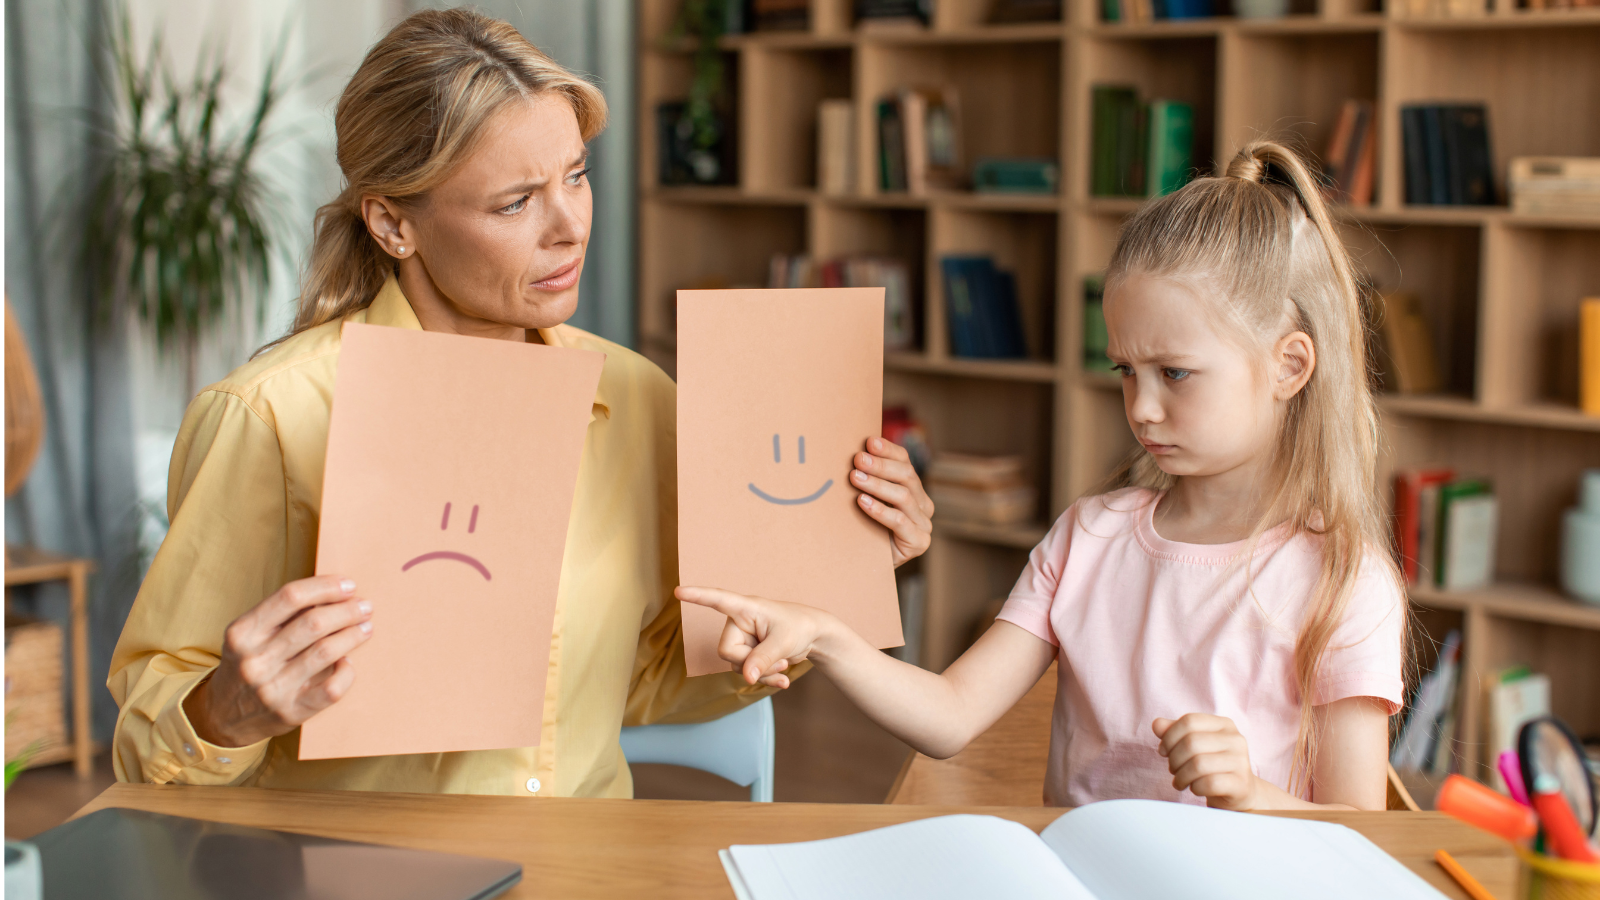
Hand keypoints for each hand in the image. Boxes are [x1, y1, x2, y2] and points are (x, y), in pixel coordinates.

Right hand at [184, 575, 374, 747]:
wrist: (222, 716)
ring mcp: (272, 689)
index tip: (348, 585)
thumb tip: (332, 592)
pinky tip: (348, 662)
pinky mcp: (290, 712)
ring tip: (365, 627)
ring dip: (353, 635)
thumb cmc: (246, 664)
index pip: (290, 597)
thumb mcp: (248, 635)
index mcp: (242, 633)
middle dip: (347, 610)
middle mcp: (254, 660)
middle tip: (365, 607)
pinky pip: (331, 689)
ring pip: (326, 652)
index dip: (325, 587)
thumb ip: (281, 615)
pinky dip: (347, 672)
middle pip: (313, 623)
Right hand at [675, 586, 841, 687]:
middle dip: (752, 662)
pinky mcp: (747, 655)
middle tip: (779, 660)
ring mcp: (741, 640)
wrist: (813, 637)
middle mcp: (738, 623)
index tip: (678, 591)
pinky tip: (782, 680)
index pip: (718, 600)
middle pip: (727, 651)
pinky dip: (764, 679)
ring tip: (783, 664)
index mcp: (746, 608)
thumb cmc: (799, 627)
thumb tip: (746, 677)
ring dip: (762, 673)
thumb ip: (764, 659)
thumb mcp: (784, 642)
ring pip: (737, 666)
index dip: (697, 596)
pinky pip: (746, 674)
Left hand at [851, 437, 933, 566]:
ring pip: (903, 496)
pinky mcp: (919, 543)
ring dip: (877, 485)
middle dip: (880, 466)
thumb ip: (866, 478)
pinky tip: (862, 502)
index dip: (888, 450)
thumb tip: (850, 450)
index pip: (905, 462)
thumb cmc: (863, 529)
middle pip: (906, 476)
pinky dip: (880, 510)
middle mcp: (923, 505)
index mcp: (914, 489)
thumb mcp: (866, 500)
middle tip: (858, 459)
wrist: (864, 566)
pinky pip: (900, 522)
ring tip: (856, 478)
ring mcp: (924, 524)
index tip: (868, 442)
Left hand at [1153, 713, 1260, 809]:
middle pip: (1191, 743)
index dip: (1169, 737)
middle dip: (1174, 759)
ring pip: (1198, 765)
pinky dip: (1196, 788)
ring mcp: (1240, 762)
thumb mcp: (1193, 746)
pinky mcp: (1240, 784)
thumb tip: (1157, 724)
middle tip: (1173, 770)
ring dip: (1182, 776)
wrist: (1239, 793)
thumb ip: (1174, 732)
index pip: (1189, 721)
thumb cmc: (1211, 766)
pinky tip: (1196, 789)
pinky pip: (1209, 784)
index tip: (1163, 751)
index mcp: (1224, 724)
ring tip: (1180, 781)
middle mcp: (1236, 740)